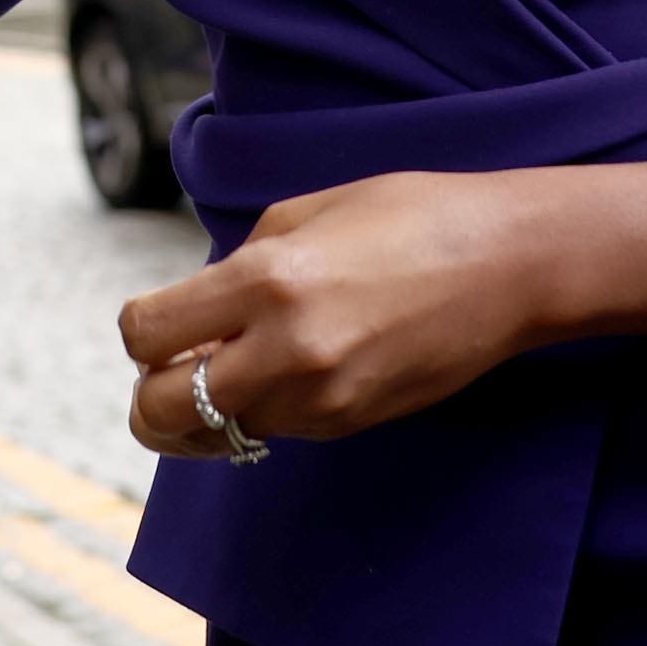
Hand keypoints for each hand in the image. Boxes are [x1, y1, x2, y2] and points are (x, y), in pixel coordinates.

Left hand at [117, 172, 551, 459]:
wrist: (507, 265)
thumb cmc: (407, 216)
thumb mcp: (303, 215)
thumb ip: (235, 268)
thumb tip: (192, 317)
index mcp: (267, 280)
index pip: (145, 336)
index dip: (139, 332)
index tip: (158, 321)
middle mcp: (286, 351)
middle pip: (160, 411)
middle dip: (149, 395)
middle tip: (170, 369)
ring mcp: (320, 399)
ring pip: (218, 430)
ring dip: (210, 406)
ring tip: (238, 363)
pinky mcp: (349, 424)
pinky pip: (275, 430)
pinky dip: (263, 408)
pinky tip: (290, 369)